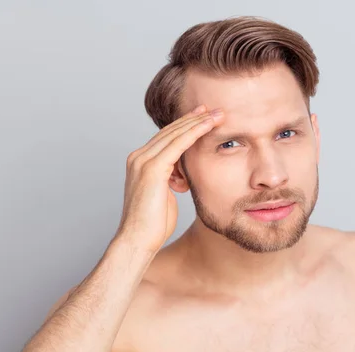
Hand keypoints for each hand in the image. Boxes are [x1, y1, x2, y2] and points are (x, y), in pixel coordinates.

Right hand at [115, 105, 223, 252]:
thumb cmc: (152, 223)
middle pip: (170, 131)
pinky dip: (195, 133)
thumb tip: (182, 176)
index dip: (185, 126)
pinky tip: (209, 125)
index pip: (165, 138)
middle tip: (212, 108)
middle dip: (193, 118)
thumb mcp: (164, 195)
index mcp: (140, 162)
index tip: (202, 117)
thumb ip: (171, 180)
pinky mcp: (152, 168)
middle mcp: (138, 157)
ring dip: (198, 122)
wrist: (138, 239)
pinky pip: (178, 144)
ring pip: (175, 134)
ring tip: (217, 114)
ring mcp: (143, 161)